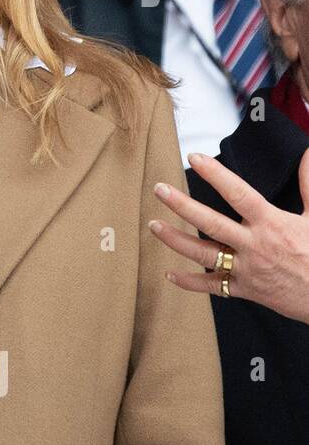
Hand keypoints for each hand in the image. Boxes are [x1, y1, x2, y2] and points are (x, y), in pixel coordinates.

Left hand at [148, 150, 308, 323]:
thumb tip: (308, 154)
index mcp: (272, 223)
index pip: (238, 193)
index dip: (215, 174)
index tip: (194, 158)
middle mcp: (254, 245)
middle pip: (210, 222)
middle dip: (181, 205)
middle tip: (158, 189)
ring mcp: (246, 269)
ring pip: (202, 254)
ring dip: (175, 240)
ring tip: (153, 225)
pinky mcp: (244, 290)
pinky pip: (211, 286)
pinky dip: (189, 282)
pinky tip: (170, 274)